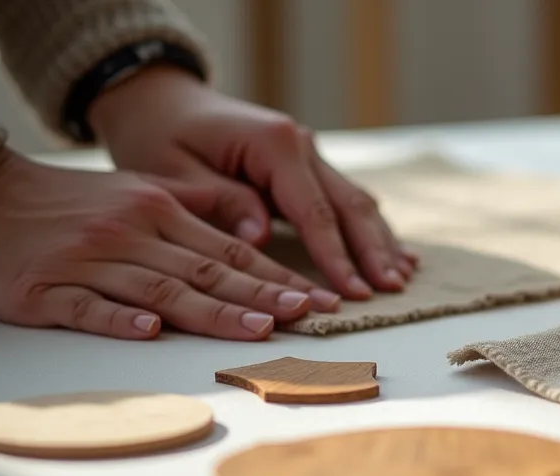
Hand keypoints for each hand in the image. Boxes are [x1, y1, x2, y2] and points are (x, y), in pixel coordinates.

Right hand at [0, 148, 332, 339]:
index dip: (276, 277)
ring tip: (256, 328)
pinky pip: (89, 306)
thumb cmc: (66, 202)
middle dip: (262, 295)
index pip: (230, 250)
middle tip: (308, 316)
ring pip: (160, 289)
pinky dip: (120, 319)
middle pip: (207, 271)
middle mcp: (130, 232)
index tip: (318, 299)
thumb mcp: (137, 192)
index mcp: (157, 210)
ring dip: (211, 311)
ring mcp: (88, 260)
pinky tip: (151, 332)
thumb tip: (254, 232)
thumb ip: (194, 210)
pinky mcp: (45, 288)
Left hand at [88, 67, 415, 299]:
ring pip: (356, 201)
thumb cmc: (159, 136)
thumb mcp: (173, 171)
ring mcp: (310, 153)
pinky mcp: (309, 165)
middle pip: (349, 205)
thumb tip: (262, 240)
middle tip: (390, 289)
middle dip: (372, 250)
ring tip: (400, 278)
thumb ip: (223, 202)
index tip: (353, 292)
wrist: (160, 100)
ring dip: (379, 241)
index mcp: (274, 143)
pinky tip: (394, 252)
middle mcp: (302, 144)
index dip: (335, 256)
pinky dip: (369, 228)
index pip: (314, 211)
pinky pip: (345, 200)